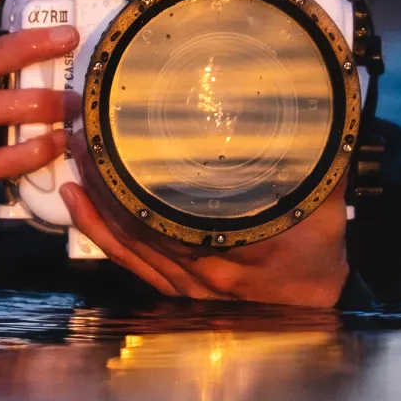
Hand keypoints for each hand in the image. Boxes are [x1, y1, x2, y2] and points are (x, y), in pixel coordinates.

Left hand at [60, 136, 351, 307]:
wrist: (316, 304)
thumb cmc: (321, 249)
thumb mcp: (326, 193)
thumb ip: (319, 147)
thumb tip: (319, 96)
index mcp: (241, 242)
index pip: (174, 210)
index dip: (135, 176)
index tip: (115, 136)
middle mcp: (205, 266)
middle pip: (138, 221)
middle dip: (106, 178)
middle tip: (84, 134)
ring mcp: (186, 282)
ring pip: (127, 242)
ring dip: (96, 202)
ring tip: (75, 160)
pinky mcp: (176, 288)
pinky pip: (128, 261)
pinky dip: (99, 232)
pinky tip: (77, 205)